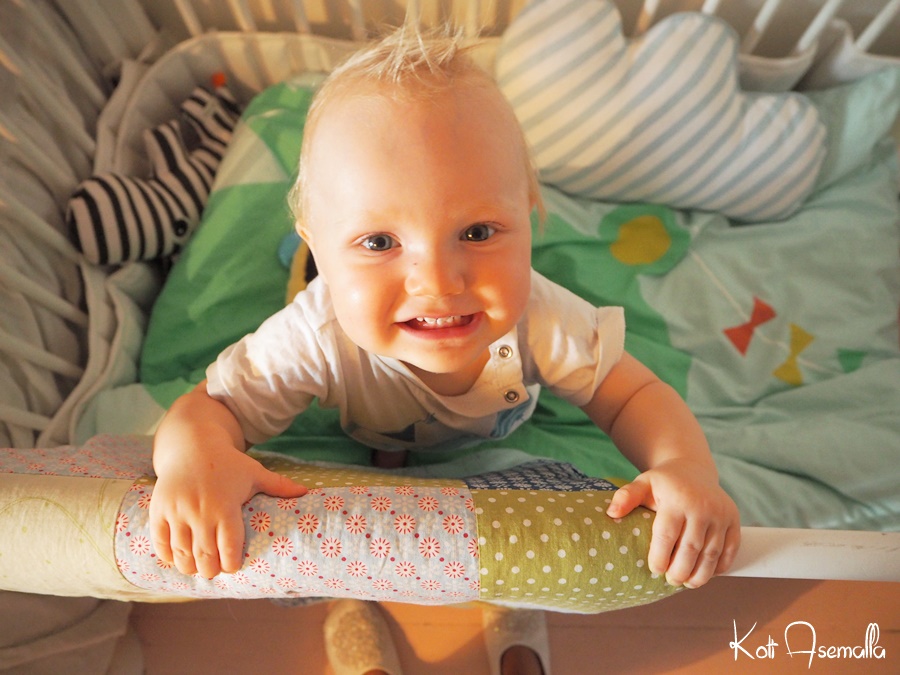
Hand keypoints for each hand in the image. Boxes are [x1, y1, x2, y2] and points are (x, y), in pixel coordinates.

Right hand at [149, 443, 306, 578]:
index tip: (232, 566)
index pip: (229, 548)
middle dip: (210, 570)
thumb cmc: (227, 463)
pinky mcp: (159, 510)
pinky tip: (176, 559)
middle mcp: (200, 512)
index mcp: (225, 506)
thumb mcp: (254, 472)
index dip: (230, 564)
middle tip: (215, 571)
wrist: (191, 445)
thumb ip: (279, 486)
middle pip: (204, 557)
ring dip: (189, 567)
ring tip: (197, 568)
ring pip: (181, 554)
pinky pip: (160, 542)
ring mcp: (177, 512)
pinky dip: (167, 555)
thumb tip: (307, 492)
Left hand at [606, 458, 739, 588]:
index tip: (654, 570)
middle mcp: (703, 506)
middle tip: (671, 581)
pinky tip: (706, 574)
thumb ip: (626, 497)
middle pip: (691, 548)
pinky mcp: (735, 519)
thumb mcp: (643, 483)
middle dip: (681, 570)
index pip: (667, 535)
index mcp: (678, 499)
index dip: (660, 557)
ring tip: (687, 583)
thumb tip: (611, 513)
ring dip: (701, 574)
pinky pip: (730, 549)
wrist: (693, 468)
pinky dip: (719, 566)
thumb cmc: (664, 482)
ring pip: (712, 553)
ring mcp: (721, 514)